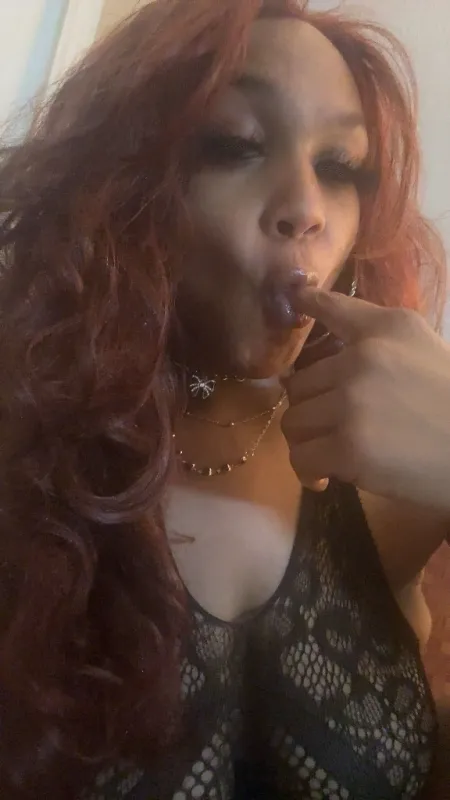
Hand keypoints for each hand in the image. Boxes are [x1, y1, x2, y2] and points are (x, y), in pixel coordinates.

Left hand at [282, 288, 449, 511]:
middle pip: (300, 384)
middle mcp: (363, 358)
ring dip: (309, 442)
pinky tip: (328, 478)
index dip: (307, 302)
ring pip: (294, 421)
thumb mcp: (425, 352)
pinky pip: (302, 456)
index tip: (298, 300)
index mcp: (386, 329)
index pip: (333, 306)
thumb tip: (329, 362)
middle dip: (312, 410)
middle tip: (334, 429)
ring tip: (332, 454)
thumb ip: (381, 343)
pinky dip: (310, 471)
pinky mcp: (349, 446)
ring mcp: (352, 402)